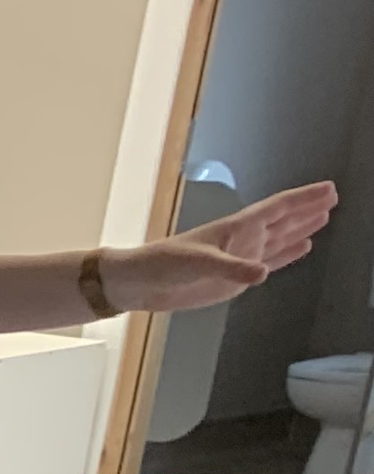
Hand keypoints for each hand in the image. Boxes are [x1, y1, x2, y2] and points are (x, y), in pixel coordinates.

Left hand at [104, 181, 335, 314]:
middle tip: (333, 197)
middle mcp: (242, 240)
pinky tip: (302, 247)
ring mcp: (240, 258)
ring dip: (301, 228)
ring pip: (279, 239)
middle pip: (284, 219)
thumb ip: (231, 269)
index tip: (328, 189)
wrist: (140, 285)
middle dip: (308, 209)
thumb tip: (261, 272)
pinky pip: (269, 262)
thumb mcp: (198, 263)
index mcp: (236, 228)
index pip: (278, 207)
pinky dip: (287, 254)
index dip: (304, 198)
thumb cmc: (162, 264)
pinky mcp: (234, 278)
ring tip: (323, 217)